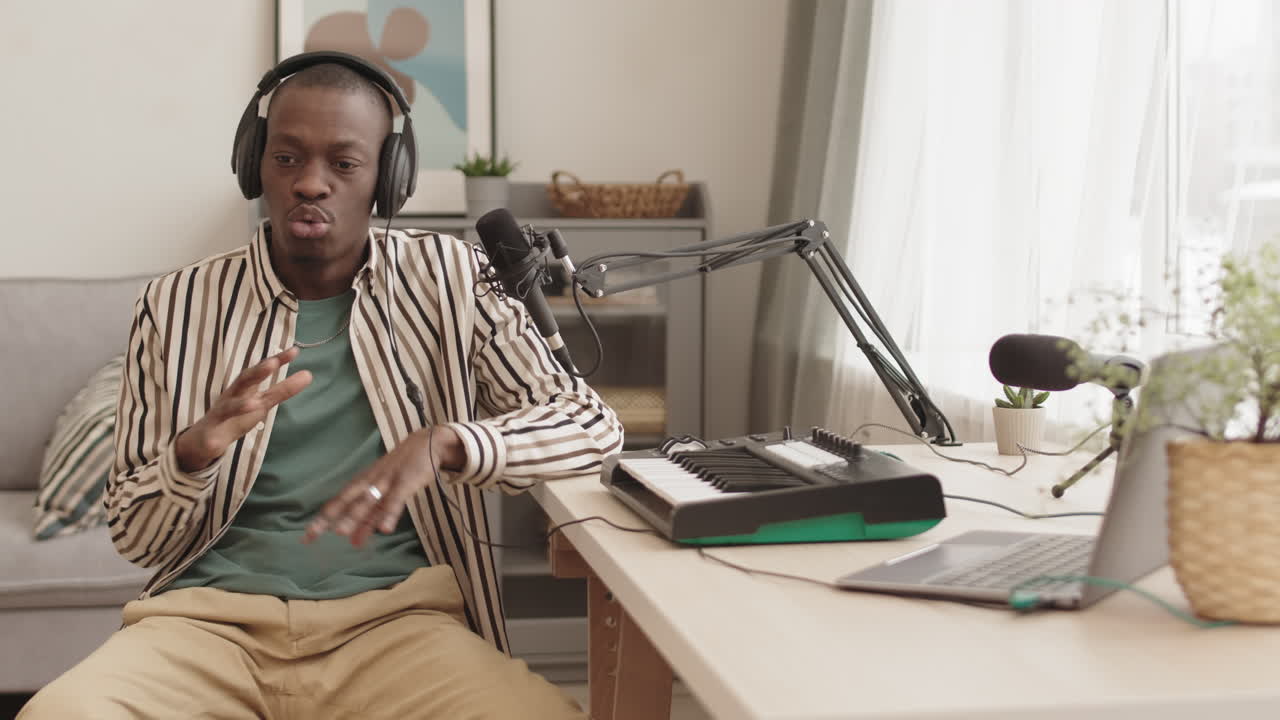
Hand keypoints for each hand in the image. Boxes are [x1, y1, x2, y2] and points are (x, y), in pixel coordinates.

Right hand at [175, 347, 312, 472]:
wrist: (203, 439)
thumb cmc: (235, 415)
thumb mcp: (260, 402)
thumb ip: (282, 390)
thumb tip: (308, 375)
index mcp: (243, 389)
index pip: (261, 372)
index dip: (276, 361)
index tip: (295, 351)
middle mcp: (231, 398)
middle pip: (242, 382)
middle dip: (256, 373)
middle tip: (273, 364)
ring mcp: (219, 417)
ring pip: (227, 409)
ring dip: (240, 405)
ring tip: (255, 404)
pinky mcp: (210, 438)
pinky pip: (212, 440)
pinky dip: (215, 440)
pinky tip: (218, 443)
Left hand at [303, 426, 464, 546]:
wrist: (428, 443)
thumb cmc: (403, 470)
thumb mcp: (384, 493)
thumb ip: (370, 517)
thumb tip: (354, 542)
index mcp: (363, 482)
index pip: (338, 502)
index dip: (322, 519)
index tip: (306, 537)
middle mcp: (370, 481)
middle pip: (346, 501)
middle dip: (329, 518)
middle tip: (311, 535)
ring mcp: (387, 481)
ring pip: (368, 500)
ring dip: (355, 516)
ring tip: (342, 533)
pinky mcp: (406, 482)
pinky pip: (396, 499)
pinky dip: (390, 513)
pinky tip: (385, 530)